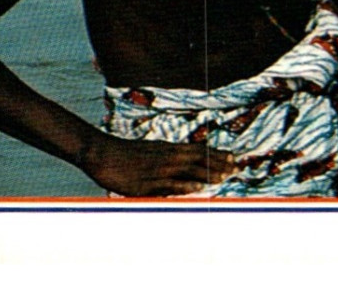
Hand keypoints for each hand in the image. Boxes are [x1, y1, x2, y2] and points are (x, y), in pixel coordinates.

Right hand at [79, 131, 234, 196]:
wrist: (101, 153)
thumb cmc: (125, 154)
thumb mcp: (150, 151)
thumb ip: (166, 156)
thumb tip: (180, 161)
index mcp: (167, 148)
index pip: (197, 150)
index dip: (216, 154)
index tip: (233, 157)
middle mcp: (166, 156)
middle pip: (197, 159)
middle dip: (218, 163)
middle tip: (236, 168)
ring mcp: (157, 170)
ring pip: (187, 170)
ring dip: (207, 173)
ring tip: (225, 177)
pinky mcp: (146, 183)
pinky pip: (169, 185)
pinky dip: (185, 185)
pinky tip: (198, 188)